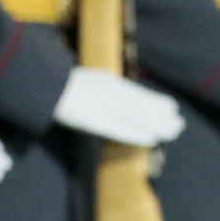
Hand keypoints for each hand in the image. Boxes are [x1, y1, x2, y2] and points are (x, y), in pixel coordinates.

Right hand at [52, 67, 184, 145]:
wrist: (39, 84)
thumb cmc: (60, 86)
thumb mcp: (88, 81)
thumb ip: (105, 88)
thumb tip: (121, 93)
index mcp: (107, 82)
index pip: (137, 93)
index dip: (156, 101)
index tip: (173, 108)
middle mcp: (107, 92)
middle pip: (140, 105)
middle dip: (161, 115)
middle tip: (180, 124)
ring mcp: (99, 105)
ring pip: (135, 115)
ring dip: (156, 124)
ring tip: (173, 131)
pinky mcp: (90, 119)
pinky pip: (118, 128)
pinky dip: (136, 133)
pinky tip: (151, 140)